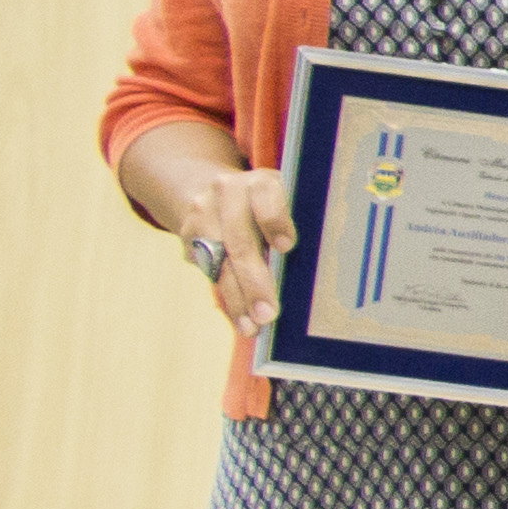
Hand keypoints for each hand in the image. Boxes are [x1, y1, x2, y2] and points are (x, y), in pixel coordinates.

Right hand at [179, 167, 296, 340]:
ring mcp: (203, 213)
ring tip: (253, 327)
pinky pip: (209, 272)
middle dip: (255, 281)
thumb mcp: (287, 202)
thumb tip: (319, 272)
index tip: (286, 247)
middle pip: (240, 240)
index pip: (267, 196)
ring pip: (221, 262)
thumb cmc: (271, 206)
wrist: (211, 190)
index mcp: (262, 181)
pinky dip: (228, 300)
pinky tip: (240, 320)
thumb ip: (297, 225)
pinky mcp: (188, 234)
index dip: (275, 221)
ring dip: (237, 299)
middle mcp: (228, 191)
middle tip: (269, 313)